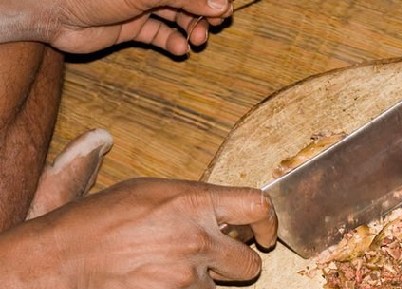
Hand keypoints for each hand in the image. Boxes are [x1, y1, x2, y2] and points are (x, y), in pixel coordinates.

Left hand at [2, 0, 234, 53]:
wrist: (55, 14)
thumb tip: (220, 4)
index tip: (224, 10)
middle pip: (188, 0)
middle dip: (203, 13)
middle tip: (213, 26)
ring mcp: (141, 7)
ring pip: (177, 18)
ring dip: (191, 29)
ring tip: (197, 41)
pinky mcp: (132, 28)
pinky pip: (160, 35)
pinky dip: (172, 42)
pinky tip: (178, 48)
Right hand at [37, 177, 276, 288]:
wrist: (59, 260)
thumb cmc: (93, 221)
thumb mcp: (143, 192)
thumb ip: (186, 201)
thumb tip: (215, 210)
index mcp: (192, 203)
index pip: (256, 207)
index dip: (269, 223)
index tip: (267, 236)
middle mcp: (197, 239)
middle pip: (248, 264)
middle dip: (235, 268)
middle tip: (213, 264)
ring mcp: (186, 277)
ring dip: (190, 286)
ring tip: (153, 271)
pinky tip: (139, 288)